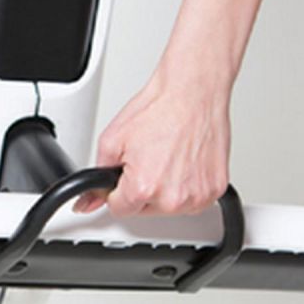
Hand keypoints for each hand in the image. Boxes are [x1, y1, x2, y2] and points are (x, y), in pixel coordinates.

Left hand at [73, 69, 231, 216]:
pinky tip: (184, 164)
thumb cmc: (159, 110)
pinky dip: (187, 187)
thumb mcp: (112, 141)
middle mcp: (172, 198)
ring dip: (165, 190)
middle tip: (148, 160)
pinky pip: (193, 201)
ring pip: (169, 208)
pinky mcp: (215, 190)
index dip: (118, 192)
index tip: (125, 177)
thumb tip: (88, 201)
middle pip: (144, 210)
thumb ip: (97, 179)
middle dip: (141, 190)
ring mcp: (196, 196)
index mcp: (143, 188)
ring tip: (167, 159)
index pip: (119, 210)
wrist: (192, 92)